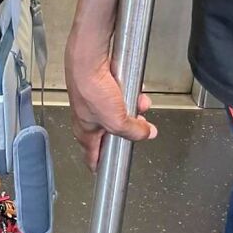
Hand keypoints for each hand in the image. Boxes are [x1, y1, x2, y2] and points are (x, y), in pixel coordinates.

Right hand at [65, 46, 157, 171]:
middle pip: (114, 131)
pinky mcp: (101, 84)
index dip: (101, 165)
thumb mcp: (117, 120)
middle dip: (131, 128)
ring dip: (133, 107)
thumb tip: (147, 133)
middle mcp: (88, 117)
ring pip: (120, 111)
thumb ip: (134, 131)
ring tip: (140, 102)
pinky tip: (133, 88)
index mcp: (85, 132)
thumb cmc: (90, 88)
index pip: (92, 156)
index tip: (108, 173)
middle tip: (140, 126)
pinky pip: (121, 94)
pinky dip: (130, 92)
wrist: (88, 58)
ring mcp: (95, 100)